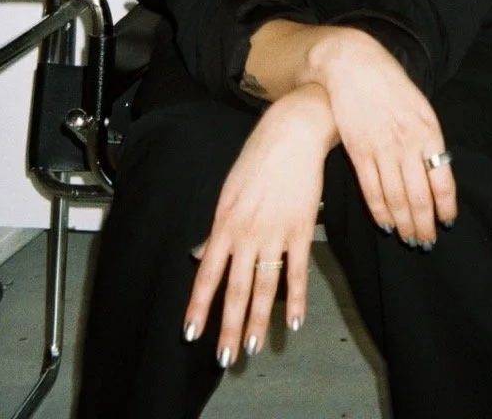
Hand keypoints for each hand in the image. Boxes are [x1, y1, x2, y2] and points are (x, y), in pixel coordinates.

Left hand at [183, 83, 335, 367]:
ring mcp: (275, 233)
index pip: (207, 273)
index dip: (199, 305)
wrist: (292, 133)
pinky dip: (296, 299)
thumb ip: (215, 227)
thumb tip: (200, 254)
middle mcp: (248, 232)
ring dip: (259, 320)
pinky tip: (294, 321)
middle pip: (236, 289)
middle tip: (225, 357)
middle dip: (229, 326)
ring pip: (264, 287)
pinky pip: (297, 272)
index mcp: (225, 222)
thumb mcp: (228, 190)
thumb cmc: (258, 157)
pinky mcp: (301, 229)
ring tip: (253, 346)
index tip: (191, 333)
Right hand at [316, 29, 456, 246]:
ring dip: (404, 223)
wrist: (354, 65)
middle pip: (419, 196)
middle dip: (424, 224)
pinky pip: (371, 189)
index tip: (448, 222)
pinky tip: (386, 224)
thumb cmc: (390, 84)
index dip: (445, 207)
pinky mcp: (358, 151)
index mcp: (428, 132)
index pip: (442, 180)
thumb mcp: (421, 106)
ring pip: (395, 198)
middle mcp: (407, 143)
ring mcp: (381, 149)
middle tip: (427, 242)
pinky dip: (379, 211)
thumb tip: (437, 169)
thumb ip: (429, 138)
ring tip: (410, 239)